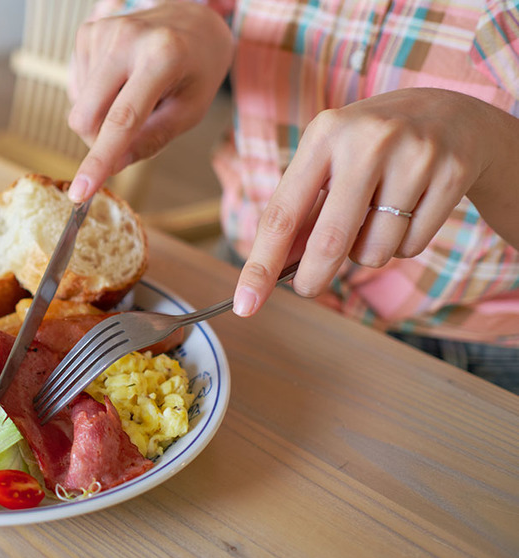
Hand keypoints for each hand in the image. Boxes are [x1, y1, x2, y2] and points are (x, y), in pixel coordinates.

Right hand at [66, 3, 233, 201]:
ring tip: (136, 93)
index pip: (122, 119)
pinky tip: (121, 81)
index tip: (79, 193)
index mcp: (162, 56)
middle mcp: (128, 38)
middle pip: (86, 115)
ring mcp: (103, 31)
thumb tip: (113, 165)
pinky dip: (97, 97)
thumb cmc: (197, 68)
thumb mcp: (190, 110)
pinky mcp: (88, 31)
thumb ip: (153, 140)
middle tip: (129, 137)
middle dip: (99, 141)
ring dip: (103, 115)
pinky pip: (78, 88)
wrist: (193, 19)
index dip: (99, 159)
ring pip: (80, 106)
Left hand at [233, 88, 518, 316]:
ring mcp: (414, 156)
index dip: (261, 264)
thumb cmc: (370, 147)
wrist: (452, 113)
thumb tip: (274, 267)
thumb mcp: (329, 161)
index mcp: (324, 134)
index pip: (282, 213)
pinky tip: (410, 211)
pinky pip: (411, 247)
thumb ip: (301, 211)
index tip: (245, 304)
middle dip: (313, 276)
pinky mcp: (451, 175)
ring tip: (376, 219)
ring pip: (374, 250)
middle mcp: (368, 141)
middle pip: (331, 240)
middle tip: (306, 289)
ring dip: (367, 253)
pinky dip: (402, 245)